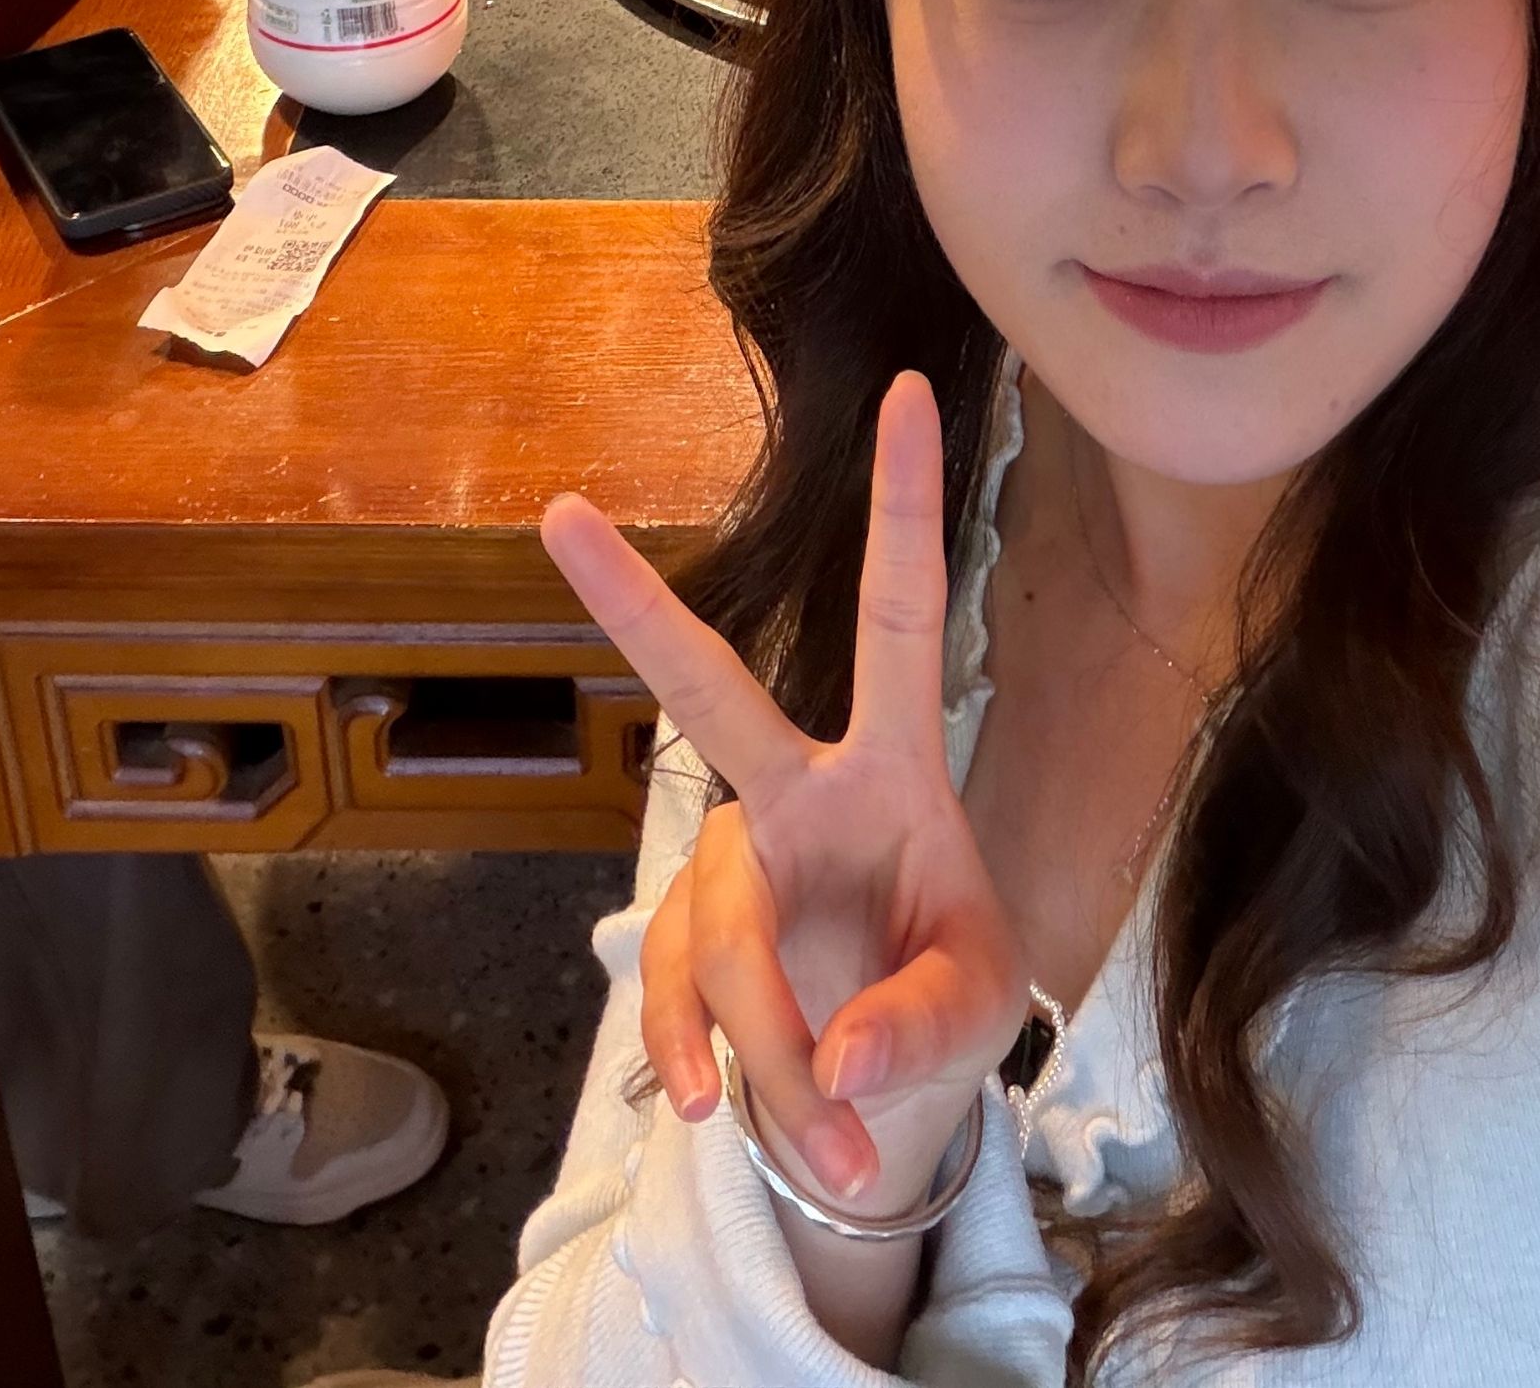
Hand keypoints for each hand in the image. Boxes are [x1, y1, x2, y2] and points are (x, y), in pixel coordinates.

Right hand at [543, 374, 1027, 1213]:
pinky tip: (721, 1110)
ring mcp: (730, 862)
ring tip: (829, 1147)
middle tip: (562, 510)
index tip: (917, 392)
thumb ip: (919, 1027)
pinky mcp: (683, 941)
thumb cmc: (940, 991)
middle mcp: (796, 790)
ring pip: (721, 931)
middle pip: (708, 693)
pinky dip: (705, 1061)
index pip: (901, 618)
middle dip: (635, 605)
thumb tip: (833, 1061)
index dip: (907, 509)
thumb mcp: (977, 1006)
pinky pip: (676, 997)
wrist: (885, 1079)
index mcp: (893, 767)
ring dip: (768, 1044)